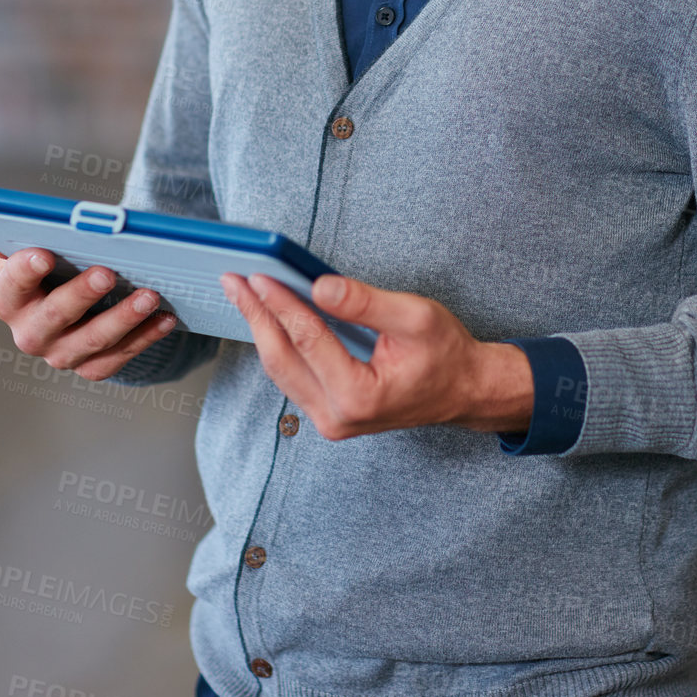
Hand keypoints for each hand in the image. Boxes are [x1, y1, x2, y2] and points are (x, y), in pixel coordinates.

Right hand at [0, 242, 176, 380]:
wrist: (73, 304)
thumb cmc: (53, 268)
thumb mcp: (36, 248)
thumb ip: (26, 236)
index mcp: (9, 299)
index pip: (12, 286)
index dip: (25, 271)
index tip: (44, 254)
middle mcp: (30, 333)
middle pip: (54, 316)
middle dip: (82, 294)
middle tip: (108, 273)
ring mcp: (60, 354)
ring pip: (92, 341)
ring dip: (124, 318)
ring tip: (151, 296)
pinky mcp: (90, 367)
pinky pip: (118, 357)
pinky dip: (145, 337)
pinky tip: (165, 318)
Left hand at [220, 271, 533, 440]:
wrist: (463, 390)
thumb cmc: (446, 353)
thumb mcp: (415, 316)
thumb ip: (365, 303)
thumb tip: (319, 286)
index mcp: (359, 394)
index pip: (307, 339)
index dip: (280, 303)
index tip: (258, 276)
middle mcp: (337, 416)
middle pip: (281, 359)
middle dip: (256, 316)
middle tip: (233, 281)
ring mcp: (331, 421)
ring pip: (281, 371)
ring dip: (261, 330)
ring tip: (243, 296)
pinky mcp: (329, 416)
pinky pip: (292, 378)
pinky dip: (278, 346)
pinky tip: (269, 320)